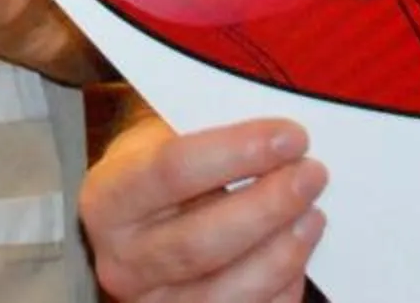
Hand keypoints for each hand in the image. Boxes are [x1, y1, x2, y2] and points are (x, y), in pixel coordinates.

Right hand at [84, 112, 324, 302]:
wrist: (140, 216)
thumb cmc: (162, 167)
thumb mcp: (164, 134)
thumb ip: (207, 131)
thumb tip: (275, 134)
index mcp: (107, 199)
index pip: (172, 171)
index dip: (237, 152)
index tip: (290, 137)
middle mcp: (121, 260)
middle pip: (199, 241)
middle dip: (267, 207)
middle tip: (311, 175)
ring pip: (226, 291)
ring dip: (282, 252)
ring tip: (312, 214)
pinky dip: (282, 287)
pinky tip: (297, 251)